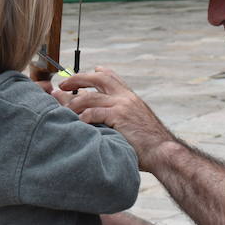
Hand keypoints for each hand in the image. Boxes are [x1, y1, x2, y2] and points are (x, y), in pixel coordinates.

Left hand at [52, 66, 175, 162]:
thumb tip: (100, 117)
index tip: (82, 75)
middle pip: (98, 77)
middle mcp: (125, 96)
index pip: (110, 75)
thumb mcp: (134, 122)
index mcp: (129, 96)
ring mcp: (122, 105)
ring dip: (73, 102)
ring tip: (63, 109)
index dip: (93, 72)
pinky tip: (76, 123)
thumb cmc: (147, 143)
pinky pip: (94, 112)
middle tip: (62, 85)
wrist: (163, 151)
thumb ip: (119, 115)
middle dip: (77, 79)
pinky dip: (82, 117)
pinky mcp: (119, 117)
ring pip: (90, 96)